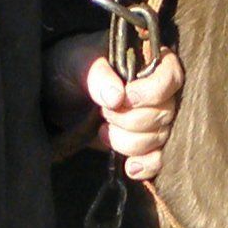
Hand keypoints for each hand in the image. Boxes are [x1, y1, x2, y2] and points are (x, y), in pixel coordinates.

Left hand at [48, 36, 183, 183]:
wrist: (56, 94)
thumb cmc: (71, 66)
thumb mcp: (77, 62)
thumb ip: (97, 74)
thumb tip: (117, 97)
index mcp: (148, 60)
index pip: (171, 76)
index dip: (153, 91)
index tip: (127, 97)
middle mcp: (158, 90)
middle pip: (165, 113)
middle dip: (131, 120)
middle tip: (104, 113)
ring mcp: (152, 117)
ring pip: (160, 138)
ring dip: (130, 142)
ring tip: (103, 130)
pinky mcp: (142, 142)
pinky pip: (158, 159)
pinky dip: (145, 165)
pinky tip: (129, 167)